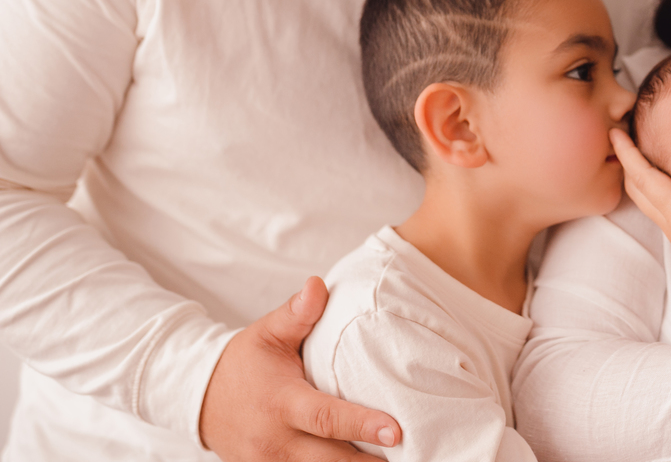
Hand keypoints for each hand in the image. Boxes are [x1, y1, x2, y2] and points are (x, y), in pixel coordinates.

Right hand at [199, 276, 400, 460]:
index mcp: (281, 403)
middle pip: (330, 460)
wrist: (200, 398)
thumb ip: (297, 312)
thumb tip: (318, 285)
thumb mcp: (267, 332)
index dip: (362, 425)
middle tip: (412, 456)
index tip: (395, 430)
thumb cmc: (244, 362)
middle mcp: (276, 442)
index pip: (326, 418)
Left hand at [611, 128, 670, 330]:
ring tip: (635, 152)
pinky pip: (666, 209)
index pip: (646, 183)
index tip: (613, 131)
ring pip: (651, 202)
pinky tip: (668, 179)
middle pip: (641, 192)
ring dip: (639, 176)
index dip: (629, 156)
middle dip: (627, 163)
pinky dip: (657, 188)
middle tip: (618, 135)